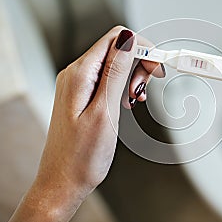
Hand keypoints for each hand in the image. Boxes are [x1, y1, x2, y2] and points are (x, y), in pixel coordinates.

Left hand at [9, 26, 164, 221]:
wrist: (63, 183)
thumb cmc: (81, 157)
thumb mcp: (105, 112)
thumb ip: (116, 72)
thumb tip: (127, 38)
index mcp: (79, 74)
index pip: (116, 38)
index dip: (142, 49)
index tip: (157, 68)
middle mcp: (76, 75)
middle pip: (116, 49)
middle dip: (138, 64)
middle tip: (145, 90)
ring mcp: (78, 86)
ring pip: (114, 65)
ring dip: (132, 78)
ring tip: (135, 101)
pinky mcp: (82, 97)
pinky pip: (108, 81)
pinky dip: (123, 88)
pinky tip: (127, 103)